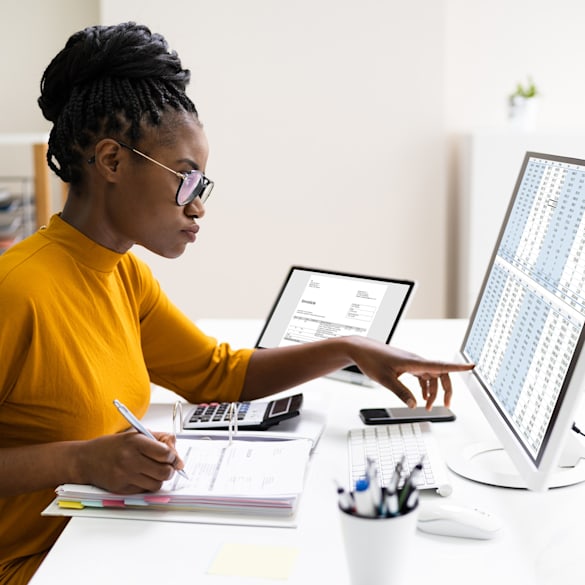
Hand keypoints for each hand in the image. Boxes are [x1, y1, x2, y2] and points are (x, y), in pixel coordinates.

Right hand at [77, 430, 183, 493]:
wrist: (86, 459)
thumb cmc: (113, 446)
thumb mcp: (136, 433)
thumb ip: (159, 439)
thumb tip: (176, 453)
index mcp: (135, 442)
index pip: (165, 453)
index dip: (173, 456)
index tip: (172, 456)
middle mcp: (130, 459)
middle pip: (164, 471)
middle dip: (170, 470)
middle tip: (168, 467)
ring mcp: (125, 476)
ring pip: (156, 484)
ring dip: (160, 479)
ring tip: (154, 472)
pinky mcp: (121, 489)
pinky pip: (144, 491)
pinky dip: (147, 485)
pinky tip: (141, 477)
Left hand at [346, 337, 474, 408]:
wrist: (360, 349)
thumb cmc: (371, 359)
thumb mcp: (385, 380)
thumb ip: (401, 393)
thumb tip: (414, 405)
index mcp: (414, 362)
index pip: (441, 365)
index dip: (458, 367)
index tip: (472, 366)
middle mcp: (416, 361)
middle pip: (440, 373)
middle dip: (446, 389)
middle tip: (447, 405)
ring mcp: (412, 362)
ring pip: (431, 376)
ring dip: (433, 391)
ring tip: (428, 406)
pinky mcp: (406, 364)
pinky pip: (422, 376)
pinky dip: (424, 387)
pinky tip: (420, 397)